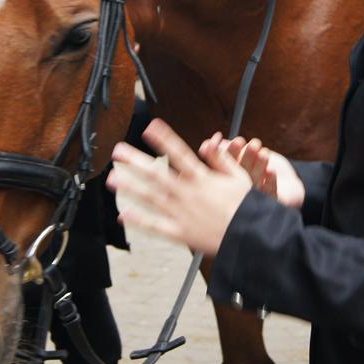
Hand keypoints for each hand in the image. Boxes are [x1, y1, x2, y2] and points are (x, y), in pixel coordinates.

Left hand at [106, 119, 251, 256]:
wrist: (251, 237)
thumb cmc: (247, 207)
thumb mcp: (239, 177)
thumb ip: (222, 159)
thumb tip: (209, 142)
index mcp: (202, 178)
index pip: (179, 153)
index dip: (164, 138)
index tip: (150, 126)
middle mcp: (188, 193)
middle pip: (156, 173)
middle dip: (135, 161)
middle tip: (118, 151)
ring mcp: (181, 213)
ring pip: (150, 198)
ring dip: (130, 187)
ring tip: (112, 179)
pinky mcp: (181, 232)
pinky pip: (156, 226)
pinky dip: (139, 220)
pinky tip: (124, 213)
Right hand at [199, 133, 305, 209]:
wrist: (286, 184)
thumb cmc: (260, 166)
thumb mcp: (243, 154)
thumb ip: (226, 148)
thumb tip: (207, 144)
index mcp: (229, 179)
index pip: (224, 166)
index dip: (228, 154)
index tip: (237, 141)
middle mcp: (239, 191)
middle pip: (238, 174)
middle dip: (244, 158)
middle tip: (247, 143)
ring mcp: (253, 199)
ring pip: (253, 182)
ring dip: (257, 166)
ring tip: (263, 153)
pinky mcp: (270, 203)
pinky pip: (269, 193)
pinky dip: (269, 181)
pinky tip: (271, 171)